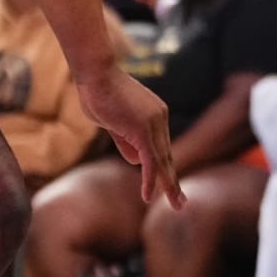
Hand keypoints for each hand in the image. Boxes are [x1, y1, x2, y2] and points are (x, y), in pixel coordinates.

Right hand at [77, 65, 182, 206]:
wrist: (95, 72)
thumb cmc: (98, 92)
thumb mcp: (113, 122)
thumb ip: (126, 141)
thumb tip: (137, 161)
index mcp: (155, 115)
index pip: (162, 147)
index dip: (163, 168)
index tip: (169, 185)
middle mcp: (160, 118)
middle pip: (168, 156)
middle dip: (172, 181)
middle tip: (181, 202)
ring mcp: (154, 124)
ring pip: (162, 161)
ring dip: (168, 186)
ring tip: (177, 205)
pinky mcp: (143, 130)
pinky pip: (150, 161)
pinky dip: (150, 179)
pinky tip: (148, 196)